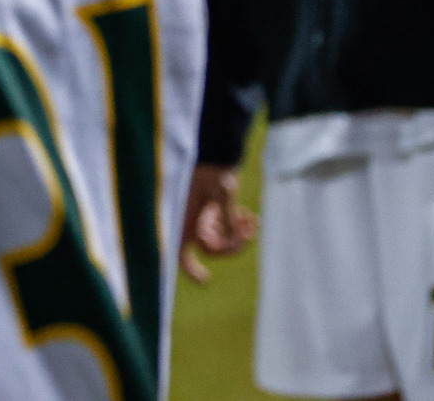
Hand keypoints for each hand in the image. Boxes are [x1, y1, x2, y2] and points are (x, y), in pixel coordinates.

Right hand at [179, 164, 256, 283]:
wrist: (216, 155)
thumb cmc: (213, 171)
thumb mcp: (222, 193)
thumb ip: (228, 218)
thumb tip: (235, 240)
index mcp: (187, 222)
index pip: (182, 253)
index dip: (191, 269)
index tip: (205, 279)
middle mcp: (193, 223)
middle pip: (213, 249)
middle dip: (233, 244)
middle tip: (248, 233)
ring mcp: (203, 219)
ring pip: (223, 239)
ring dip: (239, 234)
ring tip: (251, 221)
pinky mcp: (212, 212)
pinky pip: (226, 228)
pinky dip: (238, 225)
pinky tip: (248, 215)